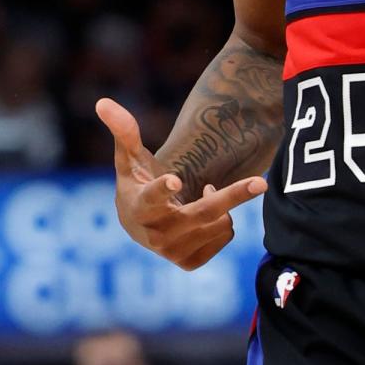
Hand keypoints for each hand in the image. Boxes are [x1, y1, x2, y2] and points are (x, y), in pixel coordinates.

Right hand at [96, 97, 266, 270]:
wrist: (138, 227)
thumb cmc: (136, 183)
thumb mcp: (129, 158)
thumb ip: (123, 130)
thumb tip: (103, 102)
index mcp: (140, 205)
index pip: (151, 198)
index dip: (163, 190)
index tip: (175, 180)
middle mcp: (156, 234)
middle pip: (203, 213)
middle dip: (233, 196)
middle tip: (261, 182)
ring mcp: (172, 252)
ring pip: (219, 222)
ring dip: (221, 202)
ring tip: (201, 193)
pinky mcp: (189, 263)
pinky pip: (225, 235)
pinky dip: (223, 220)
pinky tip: (204, 215)